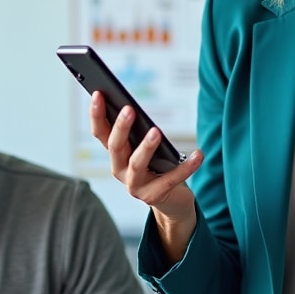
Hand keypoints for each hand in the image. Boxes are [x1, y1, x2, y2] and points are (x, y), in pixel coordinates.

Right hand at [90, 91, 202, 261]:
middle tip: (129, 109)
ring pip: (136, 164)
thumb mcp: (146, 146)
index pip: (101, 133)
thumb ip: (140, 131)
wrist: (171, 200)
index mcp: (116, 155)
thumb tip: (135, 107)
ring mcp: (135, 186)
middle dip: (121, 128)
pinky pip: (171, 179)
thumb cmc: (158, 166)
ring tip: (156, 131)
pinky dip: (186, 167)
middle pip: (115, 147)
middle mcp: (119, 170)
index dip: (97, 114)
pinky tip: (198, 154)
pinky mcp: (154, 196)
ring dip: (145, 147)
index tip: (98, 93)